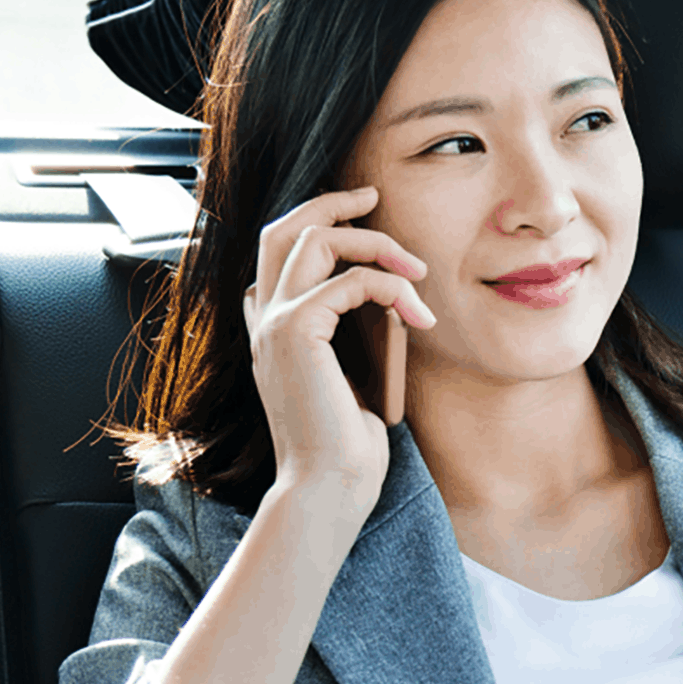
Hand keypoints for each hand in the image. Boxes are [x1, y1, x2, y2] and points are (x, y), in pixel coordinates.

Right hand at [244, 186, 435, 506]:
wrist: (329, 487)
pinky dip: (392, 288)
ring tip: (416, 270)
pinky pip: (350, 281)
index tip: (364, 213)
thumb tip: (387, 298)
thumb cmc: (346, 446)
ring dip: (374, 242)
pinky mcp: (295, 332)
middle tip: (374, 196)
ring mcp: (274, 323)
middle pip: (283, 228)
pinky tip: (418, 316)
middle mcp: (264, 319)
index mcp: (272, 329)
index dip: (315, 221)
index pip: (277, 252)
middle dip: (331, 202)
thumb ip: (353, 334)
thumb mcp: (353, 376)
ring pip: (314, 238)